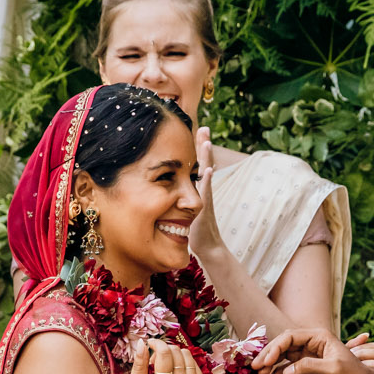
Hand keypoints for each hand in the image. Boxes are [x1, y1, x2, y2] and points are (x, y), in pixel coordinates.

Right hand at [128, 338, 209, 373]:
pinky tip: (175, 372)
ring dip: (175, 355)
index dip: (157, 343)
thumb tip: (142, 342)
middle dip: (164, 350)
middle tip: (155, 361)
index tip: (150, 343)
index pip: (165, 353)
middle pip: (176, 352)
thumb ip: (138, 364)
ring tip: (165, 367)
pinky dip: (184, 363)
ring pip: (187, 355)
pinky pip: (194, 365)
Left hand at [187, 127, 226, 261]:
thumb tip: (165, 192)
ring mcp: (206, 197)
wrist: (208, 246)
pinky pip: (207, 190)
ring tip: (206, 141)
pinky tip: (206, 169)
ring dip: (207, 157)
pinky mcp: (205, 207)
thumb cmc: (194, 230)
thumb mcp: (182, 210)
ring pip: (206, 172)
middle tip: (203, 127)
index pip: (195, 164)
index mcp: (196, 188)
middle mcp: (203, 189)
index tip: (194, 131)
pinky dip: (206, 179)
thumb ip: (176, 199)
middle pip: (204, 162)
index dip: (195, 149)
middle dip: (203, 145)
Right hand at [255, 327, 373, 373]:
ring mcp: (309, 357)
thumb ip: (309, 366)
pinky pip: (287, 367)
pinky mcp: (308, 371)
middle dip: (268, 354)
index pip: (290, 337)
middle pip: (283, 344)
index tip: (266, 361)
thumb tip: (286, 370)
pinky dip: (277, 371)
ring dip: (270, 363)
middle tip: (255, 367)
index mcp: (319, 337)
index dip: (275, 347)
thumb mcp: (333, 369)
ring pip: (283, 355)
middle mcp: (312, 344)